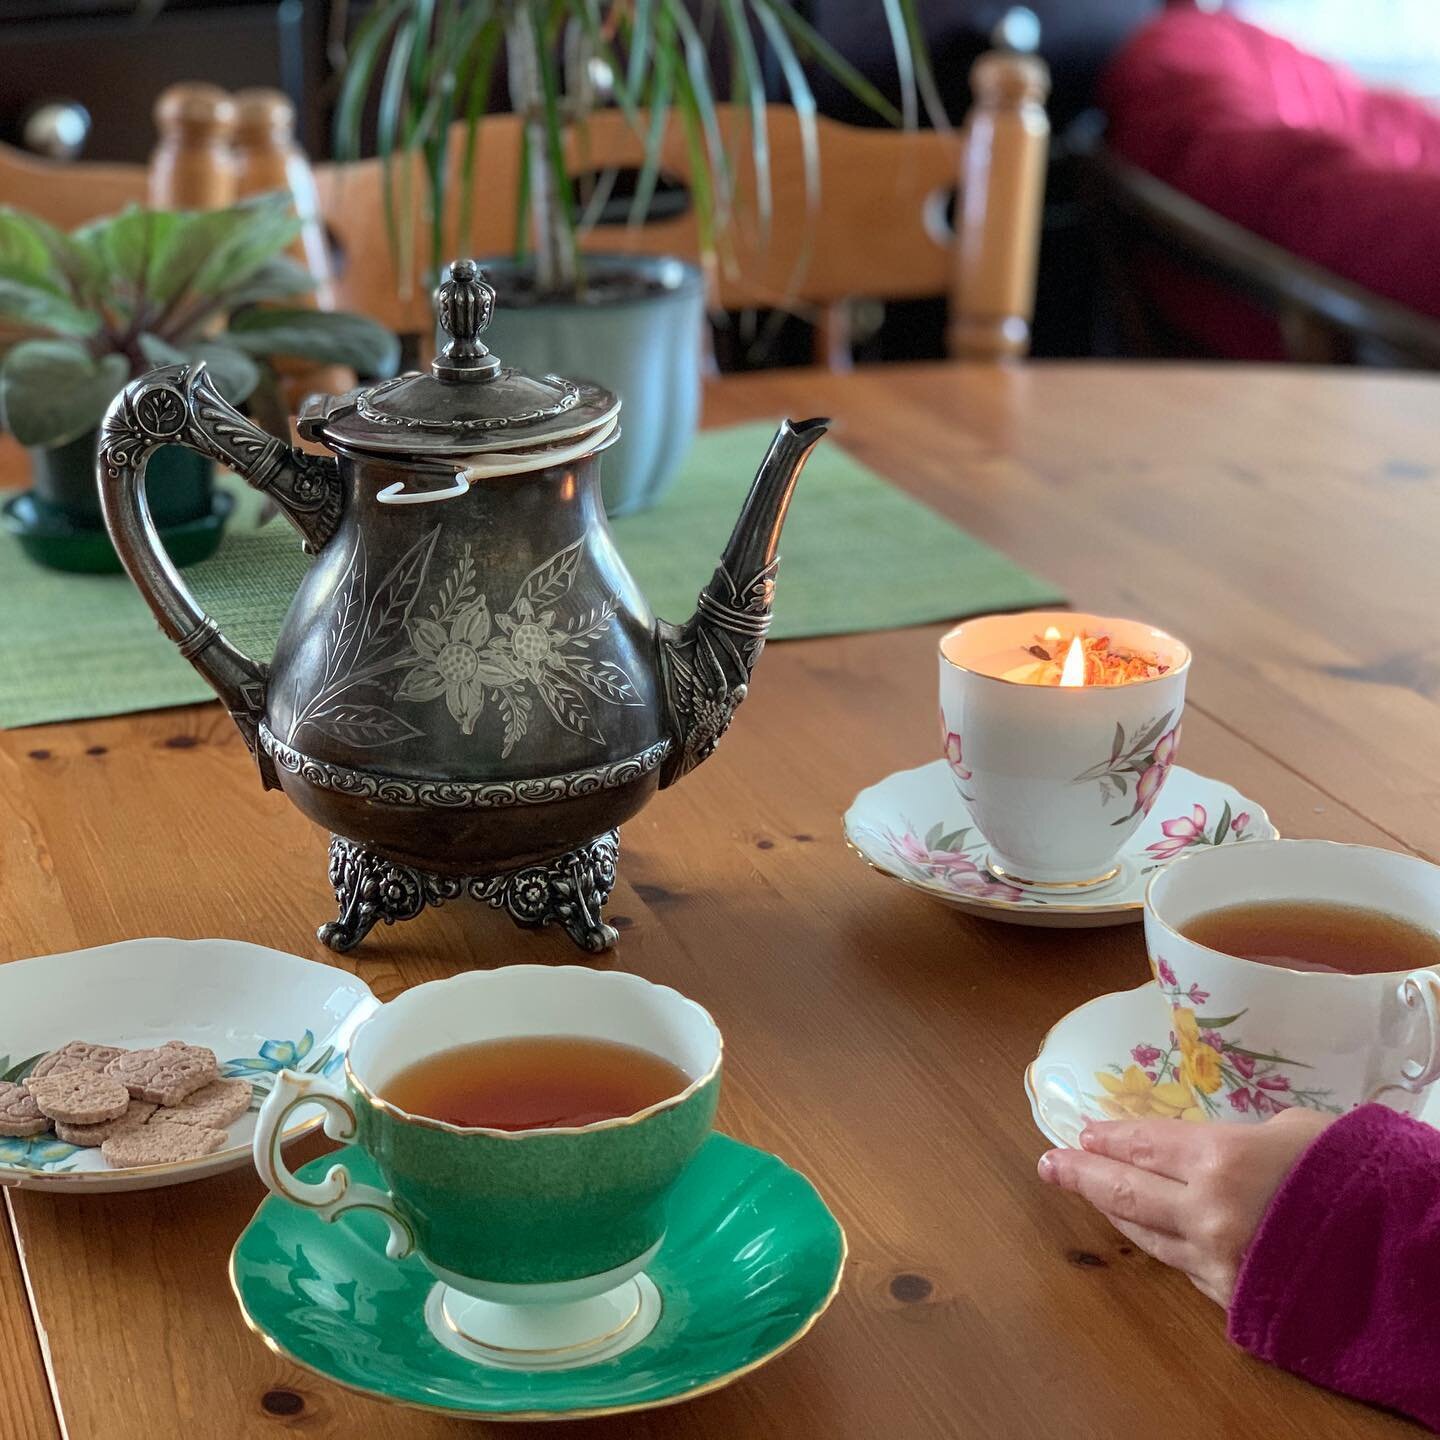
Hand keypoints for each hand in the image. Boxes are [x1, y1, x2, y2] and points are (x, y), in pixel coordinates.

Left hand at [1038, 1109, 1333, 1306]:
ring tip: (1083, 1191)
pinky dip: (1156, 1243)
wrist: (1408, 1259)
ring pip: (1144, 1233)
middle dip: (1081, 1172)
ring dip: (1110, 1210)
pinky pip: (1181, 1266)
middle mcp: (1205, 1211)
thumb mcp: (1297, 1132)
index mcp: (1219, 1158)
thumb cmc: (1357, 1178)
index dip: (1109, 1137)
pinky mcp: (1233, 1300)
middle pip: (1125, 1189)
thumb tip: (1214, 1146)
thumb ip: (1244, 1137)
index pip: (1143, 1144)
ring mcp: (1215, 1260)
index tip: (1082, 1131)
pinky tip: (1141, 1232)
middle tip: (1050, 1162)